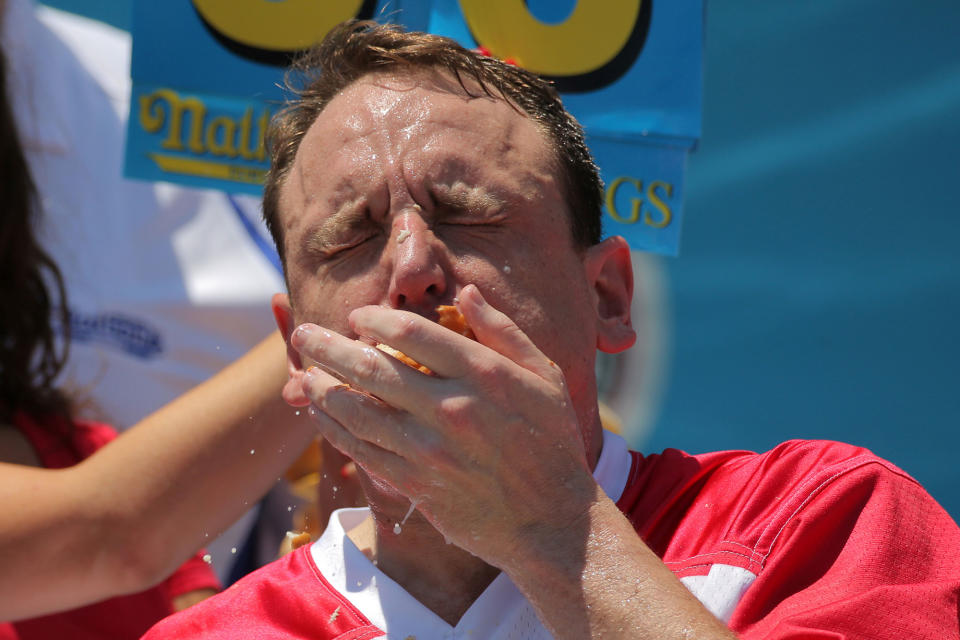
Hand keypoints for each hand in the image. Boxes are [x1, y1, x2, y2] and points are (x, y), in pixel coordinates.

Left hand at [290, 284, 597, 566]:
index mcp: (484, 374)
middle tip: (304, 334)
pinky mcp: (418, 485)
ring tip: (305, 373)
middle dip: (329, 348)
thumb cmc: (552, 440)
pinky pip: (364, 452)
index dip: (375, 319)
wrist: (553, 520)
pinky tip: (322, 414)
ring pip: (359, 412)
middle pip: (373, 368)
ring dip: (324, 389)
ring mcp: (432, 450)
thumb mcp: (544, 375)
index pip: (413, 332)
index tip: (358, 317)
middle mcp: (453, 409)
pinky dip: (336, 430)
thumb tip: (466, 294)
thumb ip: (503, 331)